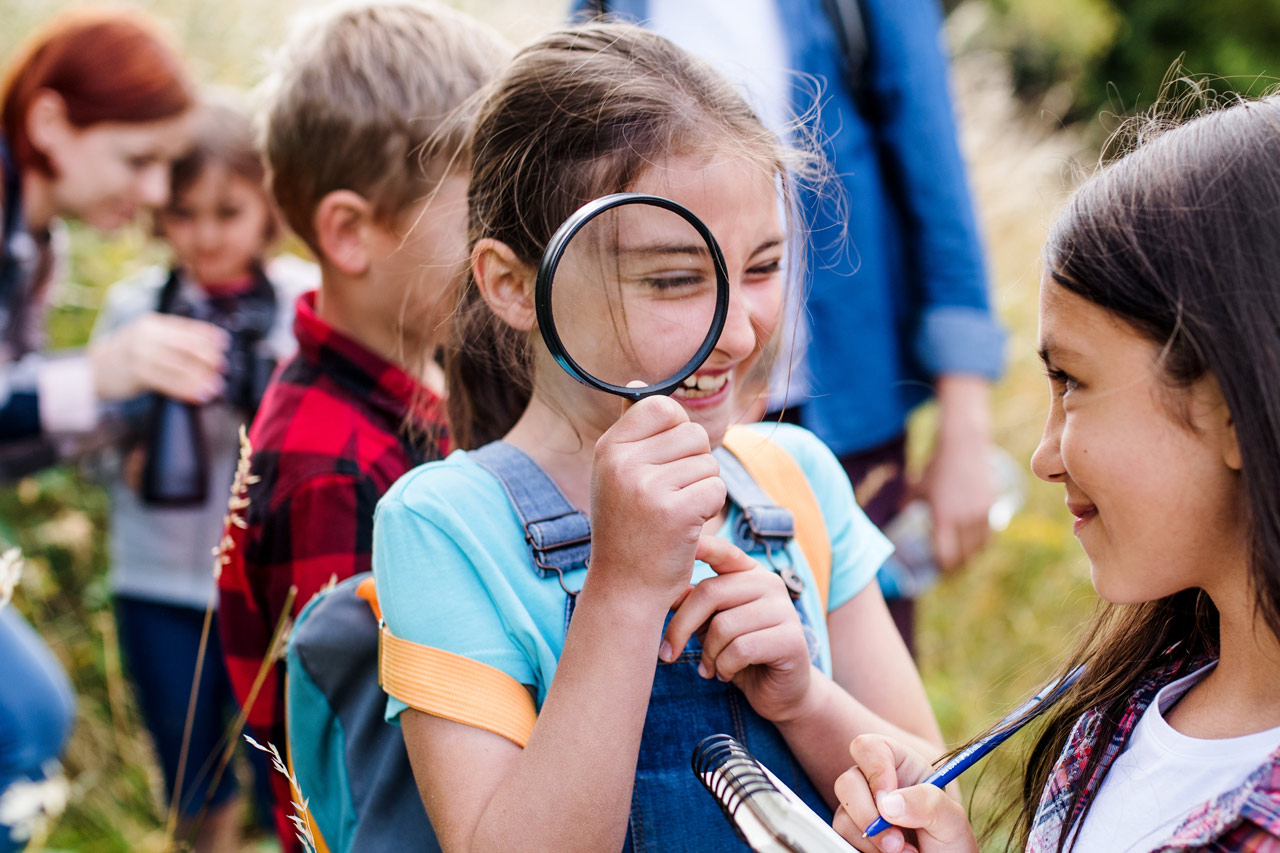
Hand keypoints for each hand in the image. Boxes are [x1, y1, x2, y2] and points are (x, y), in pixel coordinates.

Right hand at [90, 313, 228, 403]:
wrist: (91, 370)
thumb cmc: (125, 356)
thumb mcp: (145, 339)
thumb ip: (170, 340)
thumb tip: (205, 348)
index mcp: (152, 324)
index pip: (186, 327)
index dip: (207, 335)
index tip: (224, 343)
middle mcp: (147, 335)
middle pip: (186, 346)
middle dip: (208, 357)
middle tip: (223, 367)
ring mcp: (141, 353)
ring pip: (179, 366)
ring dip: (201, 378)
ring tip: (216, 386)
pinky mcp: (137, 373)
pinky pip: (169, 382)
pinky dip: (187, 389)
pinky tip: (200, 395)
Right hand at [589, 395, 725, 601]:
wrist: (625, 588)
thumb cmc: (628, 528)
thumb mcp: (617, 475)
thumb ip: (632, 430)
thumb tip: (640, 383)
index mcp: (609, 448)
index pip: (662, 406)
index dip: (677, 431)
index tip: (667, 461)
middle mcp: (623, 463)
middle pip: (693, 434)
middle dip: (695, 465)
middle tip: (671, 496)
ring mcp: (647, 487)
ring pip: (708, 463)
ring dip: (703, 489)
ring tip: (676, 514)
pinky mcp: (675, 512)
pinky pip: (715, 489)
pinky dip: (710, 510)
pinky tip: (686, 528)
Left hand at [661, 536, 812, 720]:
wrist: (780, 692)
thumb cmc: (740, 653)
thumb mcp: (711, 624)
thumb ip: (693, 603)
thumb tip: (660, 587)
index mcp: (749, 573)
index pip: (722, 551)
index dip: (700, 546)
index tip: (673, 544)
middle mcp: (770, 583)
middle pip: (710, 592)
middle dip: (680, 627)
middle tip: (668, 654)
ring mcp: (784, 609)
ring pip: (724, 626)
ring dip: (707, 654)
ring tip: (709, 667)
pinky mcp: (791, 639)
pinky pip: (741, 649)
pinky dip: (724, 667)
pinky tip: (725, 674)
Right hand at [833, 735, 975, 852]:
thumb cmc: (951, 843)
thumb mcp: (952, 820)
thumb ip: (928, 802)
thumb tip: (888, 804)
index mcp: (901, 766)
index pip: (870, 748)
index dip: (875, 770)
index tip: (888, 802)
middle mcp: (876, 784)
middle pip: (847, 781)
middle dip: (868, 815)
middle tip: (896, 841)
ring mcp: (862, 810)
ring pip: (843, 814)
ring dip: (871, 839)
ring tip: (901, 851)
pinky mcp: (854, 834)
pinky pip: (842, 837)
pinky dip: (864, 850)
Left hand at [921, 376, 993, 571]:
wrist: (963, 446)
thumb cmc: (936, 467)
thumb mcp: (917, 486)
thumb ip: (906, 503)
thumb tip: (897, 514)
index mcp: (943, 518)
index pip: (946, 555)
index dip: (943, 568)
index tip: (938, 571)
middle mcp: (964, 519)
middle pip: (964, 556)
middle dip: (956, 567)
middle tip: (950, 572)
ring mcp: (981, 513)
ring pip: (979, 548)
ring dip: (971, 558)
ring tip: (963, 562)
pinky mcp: (992, 506)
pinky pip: (989, 534)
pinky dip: (982, 544)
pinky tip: (975, 547)